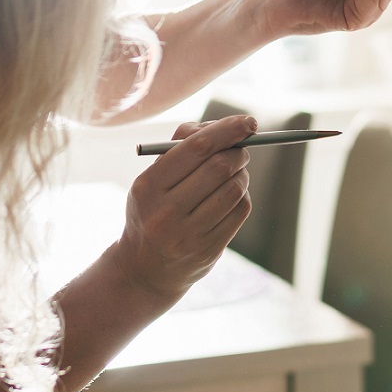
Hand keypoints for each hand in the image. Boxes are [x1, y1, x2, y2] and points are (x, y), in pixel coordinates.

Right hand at [114, 114, 253, 300]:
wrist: (144, 269)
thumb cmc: (153, 210)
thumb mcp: (151, 180)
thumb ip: (180, 148)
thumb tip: (222, 127)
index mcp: (147, 187)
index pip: (196, 148)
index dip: (227, 130)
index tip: (248, 122)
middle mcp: (165, 212)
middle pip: (219, 166)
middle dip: (239, 151)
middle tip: (243, 148)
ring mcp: (188, 235)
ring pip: (234, 188)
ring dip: (242, 173)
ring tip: (235, 172)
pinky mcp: (208, 250)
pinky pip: (240, 210)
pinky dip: (242, 195)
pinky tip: (231, 196)